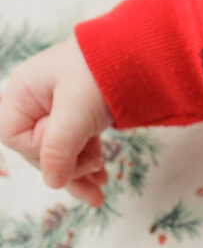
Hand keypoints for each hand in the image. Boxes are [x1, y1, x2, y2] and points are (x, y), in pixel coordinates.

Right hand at [0, 39, 112, 208]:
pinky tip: (101, 180)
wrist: (143, 52)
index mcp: (22, 92)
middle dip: (66, 165)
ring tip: (99, 195)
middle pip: (38, 149)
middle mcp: (35, 100)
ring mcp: (58, 108)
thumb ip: (60, 147)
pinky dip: (88, 163)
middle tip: (95, 167)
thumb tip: (52, 182)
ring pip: (60, 152)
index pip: (14, 137)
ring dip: (79, 173)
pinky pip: (77, 146)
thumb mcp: (77, 111)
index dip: (39, 149)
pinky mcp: (80, 115)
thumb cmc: (102, 72)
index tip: (69, 142)